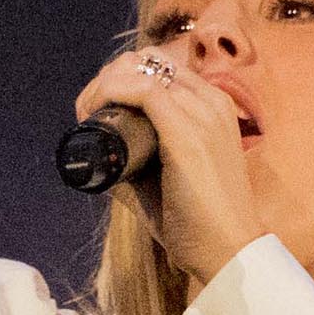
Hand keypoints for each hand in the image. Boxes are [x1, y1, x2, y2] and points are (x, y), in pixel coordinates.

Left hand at [74, 46, 264, 290]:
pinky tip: (91, 113)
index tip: (97, 107)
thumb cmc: (199, 224)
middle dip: (108, 77)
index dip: (122, 78)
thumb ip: (141, 164)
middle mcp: (211, 101)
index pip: (161, 68)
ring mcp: (202, 114)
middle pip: (146, 61)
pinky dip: (109, 93)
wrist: (228, 253)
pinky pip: (141, 90)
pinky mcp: (187, 132)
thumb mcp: (170, 180)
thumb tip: (102, 161)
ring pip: (139, 70)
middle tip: (87, 111)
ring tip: (85, 116)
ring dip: (102, 86)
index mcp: (214, 108)